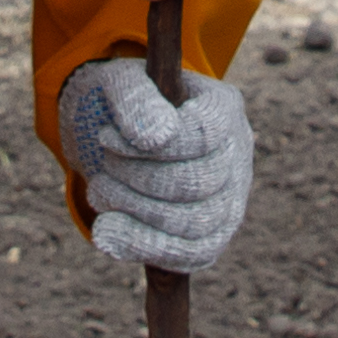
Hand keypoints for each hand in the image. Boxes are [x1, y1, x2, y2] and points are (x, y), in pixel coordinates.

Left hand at [58, 52, 253, 273]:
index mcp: (223, 107)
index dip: (154, 145)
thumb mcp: (118, 83)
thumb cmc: (121, 102)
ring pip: (197, 224)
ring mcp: (231, 196)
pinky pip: (193, 255)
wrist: (114, 132)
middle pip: (201, 182)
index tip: (106, 138)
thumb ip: (136, 99)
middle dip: (139, 178)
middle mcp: (237, 153)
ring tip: (100, 192)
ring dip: (136, 213)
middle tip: (103, 165)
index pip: (205, 134)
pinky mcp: (213, 234)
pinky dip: (145, 247)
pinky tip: (107, 235)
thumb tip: (158, 135)